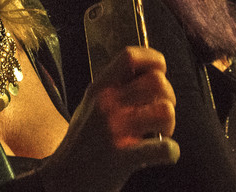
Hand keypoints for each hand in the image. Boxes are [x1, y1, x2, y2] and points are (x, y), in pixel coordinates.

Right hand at [39, 46, 179, 191]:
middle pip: (157, 82)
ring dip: (169, 123)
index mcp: (99, 88)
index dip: (153, 60)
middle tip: (160, 113)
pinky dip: (171, 152)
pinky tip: (164, 154)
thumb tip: (148, 72)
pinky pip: (165, 148)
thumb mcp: (89, 105)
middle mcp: (106, 104)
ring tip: (159, 133)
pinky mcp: (124, 157)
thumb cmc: (81, 142)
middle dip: (168, 97)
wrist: (64, 181)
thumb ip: (114, 87)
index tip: (160, 72)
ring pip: (165, 111)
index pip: (130, 56)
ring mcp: (115, 130)